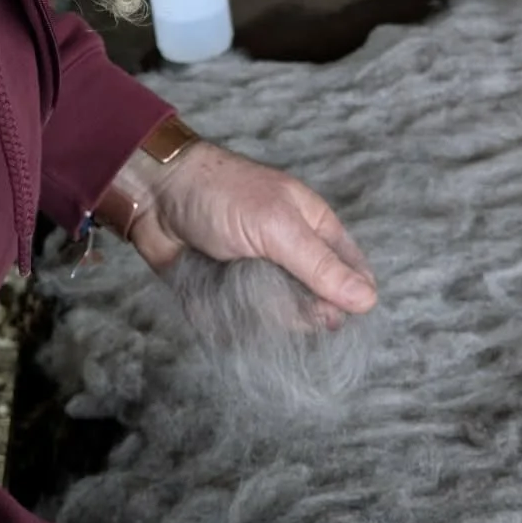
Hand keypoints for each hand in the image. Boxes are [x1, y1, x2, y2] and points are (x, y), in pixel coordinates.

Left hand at [119, 142, 376, 319]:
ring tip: (238, 287)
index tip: (329, 314)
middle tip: (270, 291)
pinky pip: (247, 326)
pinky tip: (222, 302)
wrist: (153, 197)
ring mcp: (261, 278)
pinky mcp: (232, 296)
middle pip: (318, 307)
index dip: (348, 300)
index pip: (352, 275)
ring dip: (264, 317)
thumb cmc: (221, 196)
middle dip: (299, 313)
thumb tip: (368, 301)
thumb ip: (320, 267)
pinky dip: (236, 323)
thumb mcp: (277, 228)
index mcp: (315, 230)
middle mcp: (292, 257)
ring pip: (282, 322)